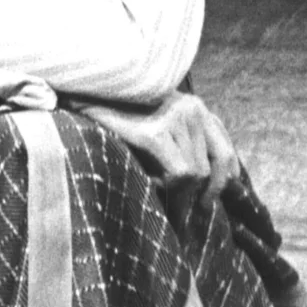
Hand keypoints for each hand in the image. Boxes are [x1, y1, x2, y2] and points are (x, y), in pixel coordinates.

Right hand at [79, 90, 240, 212]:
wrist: (81, 94)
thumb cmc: (114, 114)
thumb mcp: (156, 123)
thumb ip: (181, 140)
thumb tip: (204, 179)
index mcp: (194, 106)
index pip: (225, 150)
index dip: (222, 179)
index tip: (207, 200)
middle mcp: (192, 109)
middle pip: (214, 164)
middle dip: (204, 192)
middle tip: (191, 213)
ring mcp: (175, 118)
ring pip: (196, 172)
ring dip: (179, 190)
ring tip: (158, 191)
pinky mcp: (155, 133)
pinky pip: (179, 173)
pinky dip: (169, 187)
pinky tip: (150, 184)